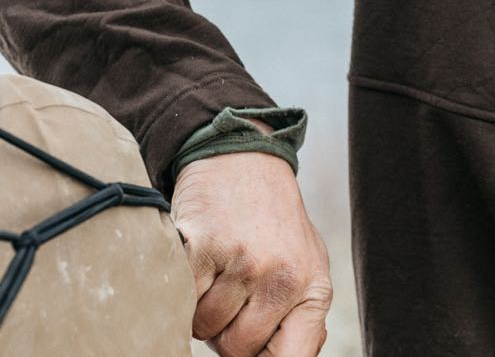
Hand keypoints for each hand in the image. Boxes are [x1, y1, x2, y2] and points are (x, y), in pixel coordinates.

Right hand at [173, 152, 332, 356]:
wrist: (242, 158)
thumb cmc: (272, 222)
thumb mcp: (303, 267)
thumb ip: (299, 317)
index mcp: (313, 290)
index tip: (244, 352)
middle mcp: (283, 278)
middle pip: (236, 349)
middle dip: (223, 335)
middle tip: (225, 303)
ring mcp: (245, 261)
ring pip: (203, 327)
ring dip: (199, 311)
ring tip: (212, 277)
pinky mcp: (206, 246)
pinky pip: (182, 298)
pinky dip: (181, 289)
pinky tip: (195, 263)